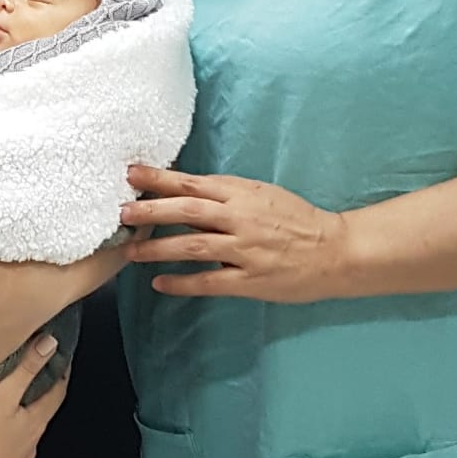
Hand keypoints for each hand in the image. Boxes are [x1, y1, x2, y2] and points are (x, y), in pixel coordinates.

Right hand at [0, 335, 68, 457]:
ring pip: (17, 441)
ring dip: (12, 426)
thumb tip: (50, 343)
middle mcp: (27, 449)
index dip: (58, 374)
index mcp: (34, 425)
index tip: (59, 360)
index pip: (55, 394)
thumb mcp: (3, 394)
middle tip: (26, 381)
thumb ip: (26, 368)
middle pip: (37, 418)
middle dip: (33, 400)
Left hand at [121, 166, 349, 302]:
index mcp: (240, 194)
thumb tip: (182, 190)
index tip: (131, 174)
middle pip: (187, 210)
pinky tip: (159, 283)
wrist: (335, 251)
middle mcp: (239, 219)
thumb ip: (223, 193)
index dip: (159, 178)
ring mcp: (245, 251)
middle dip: (150, 210)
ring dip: (157, 247)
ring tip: (130, 250)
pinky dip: (182, 282)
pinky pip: (210, 282)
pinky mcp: (251, 280)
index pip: (192, 183)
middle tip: (121, 211)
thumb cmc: (295, 219)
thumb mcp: (259, 194)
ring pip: (193, 245)